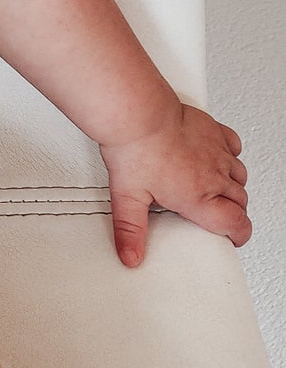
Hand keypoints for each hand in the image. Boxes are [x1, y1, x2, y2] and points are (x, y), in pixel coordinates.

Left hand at [100, 101, 249, 267]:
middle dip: (234, 213)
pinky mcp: (213, 131)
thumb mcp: (127, 197)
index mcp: (198, 197)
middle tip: (220, 216)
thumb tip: (131, 255)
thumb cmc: (134, 148)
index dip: (238, 235)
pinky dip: (231, 155)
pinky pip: (234, 146)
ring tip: (217, 190)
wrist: (138, 113)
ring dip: (233, 186)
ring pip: (240, 175)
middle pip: (240, 201)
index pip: (236, 223)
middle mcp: (213, 175)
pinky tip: (217, 156)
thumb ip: (130, 230)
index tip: (232, 238)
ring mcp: (216, 151)